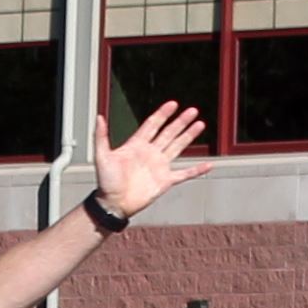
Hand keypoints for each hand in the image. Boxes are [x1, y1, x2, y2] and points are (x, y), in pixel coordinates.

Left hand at [90, 103, 210, 220]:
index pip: (152, 125)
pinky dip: (197, 170)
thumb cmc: (105, 182)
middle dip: (181, 121)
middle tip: (193, 110)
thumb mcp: (102, 156)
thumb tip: (99, 117)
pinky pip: (185, 174)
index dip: (162, 114)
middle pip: (169, 133)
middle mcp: (150, 153)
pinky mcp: (165, 181)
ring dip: (189, 136)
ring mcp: (159, 166)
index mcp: (136, 145)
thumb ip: (101, 137)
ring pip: (178, 147)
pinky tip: (209, 165)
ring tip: (200, 124)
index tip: (173, 104)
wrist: (113, 203)